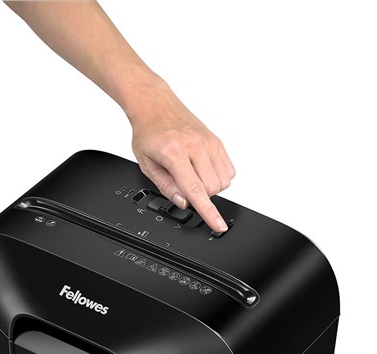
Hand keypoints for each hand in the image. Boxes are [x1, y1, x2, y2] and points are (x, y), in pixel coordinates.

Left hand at [129, 79, 234, 231]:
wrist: (155, 105)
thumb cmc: (148, 132)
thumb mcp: (146, 164)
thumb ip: (166, 186)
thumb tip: (183, 202)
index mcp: (174, 153)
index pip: (196, 189)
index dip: (208, 212)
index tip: (218, 225)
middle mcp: (196, 145)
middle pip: (212, 188)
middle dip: (200, 195)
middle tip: (183, 184)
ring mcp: (209, 142)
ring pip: (224, 181)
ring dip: (211, 187)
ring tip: (193, 175)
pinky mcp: (217, 141)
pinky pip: (229, 170)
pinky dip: (219, 177)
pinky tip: (203, 170)